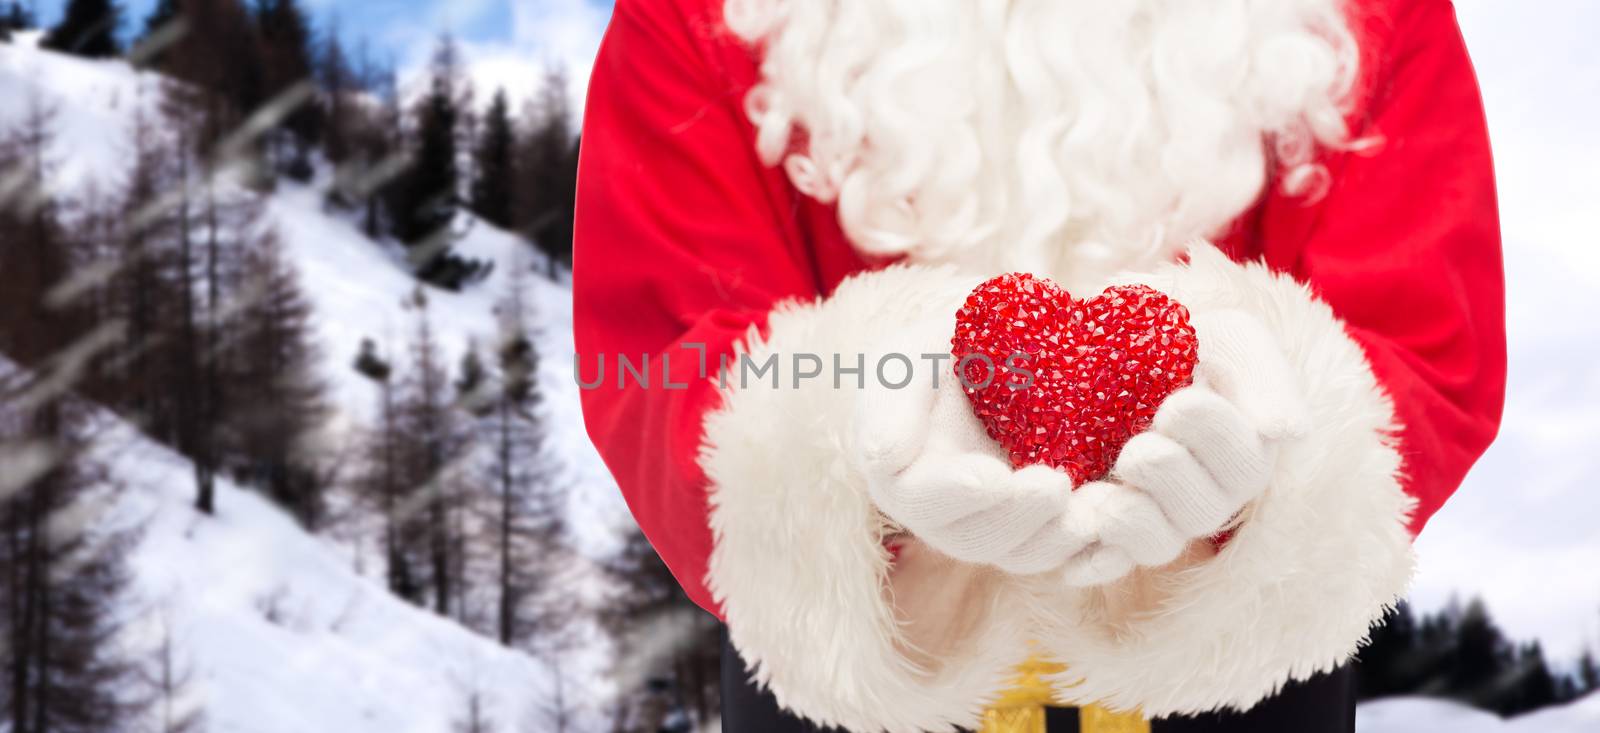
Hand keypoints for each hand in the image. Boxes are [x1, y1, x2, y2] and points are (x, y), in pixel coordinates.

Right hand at [852, 351, 1098, 575]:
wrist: (994, 358)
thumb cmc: (937, 352)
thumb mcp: (905, 359)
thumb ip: (889, 403)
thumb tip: (881, 458)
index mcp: (905, 479)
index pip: (923, 500)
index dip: (956, 494)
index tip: (990, 477)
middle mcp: (947, 516)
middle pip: (976, 538)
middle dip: (1017, 518)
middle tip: (1055, 485)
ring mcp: (997, 526)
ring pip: (1022, 554)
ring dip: (1057, 539)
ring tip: (1094, 509)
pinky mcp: (1043, 527)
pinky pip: (1065, 555)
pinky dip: (1091, 550)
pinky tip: (1118, 532)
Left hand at [1061, 309, 1310, 582]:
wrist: (1106, 351)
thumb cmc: (1182, 344)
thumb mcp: (1229, 340)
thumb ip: (1264, 379)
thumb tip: (1288, 432)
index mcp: (1242, 455)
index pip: (1244, 464)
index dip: (1214, 438)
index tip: (1181, 402)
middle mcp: (1204, 497)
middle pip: (1200, 511)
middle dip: (1170, 478)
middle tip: (1139, 447)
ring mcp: (1154, 518)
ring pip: (1156, 544)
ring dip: (1133, 521)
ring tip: (1106, 496)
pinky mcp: (1102, 533)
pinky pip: (1102, 562)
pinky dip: (1091, 559)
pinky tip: (1074, 547)